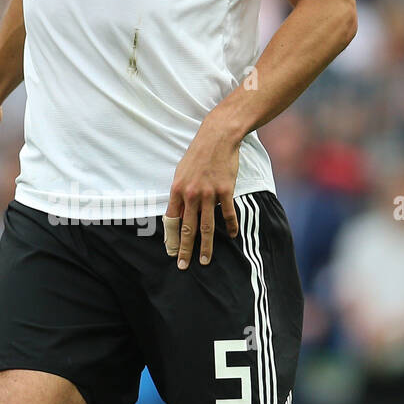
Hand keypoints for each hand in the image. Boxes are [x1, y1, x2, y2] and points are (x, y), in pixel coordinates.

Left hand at [164, 116, 239, 267]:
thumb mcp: (181, 172)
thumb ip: (180, 194)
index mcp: (177, 190)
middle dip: (185, 250)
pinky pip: (228, 214)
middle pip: (188, 228)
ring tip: (205, 260)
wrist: (217, 137)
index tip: (171, 253)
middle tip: (183, 266)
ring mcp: (209, 194)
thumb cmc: (198, 154)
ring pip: (207, 227)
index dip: (171, 239)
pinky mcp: (225, 191)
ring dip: (206, 246)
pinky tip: (232, 236)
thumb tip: (178, 213)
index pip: (172, 221)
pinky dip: (230, 227)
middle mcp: (191, 194)